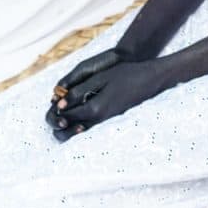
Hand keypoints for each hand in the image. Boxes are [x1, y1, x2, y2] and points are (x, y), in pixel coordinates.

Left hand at [45, 57, 168, 140]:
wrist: (151, 80)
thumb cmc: (126, 74)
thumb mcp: (101, 78)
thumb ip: (79, 91)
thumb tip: (58, 103)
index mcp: (95, 109)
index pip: (67, 114)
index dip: (57, 107)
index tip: (56, 98)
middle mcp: (100, 120)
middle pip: (70, 130)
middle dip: (59, 122)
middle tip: (56, 111)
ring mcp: (107, 122)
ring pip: (80, 133)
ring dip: (69, 127)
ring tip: (65, 115)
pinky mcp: (112, 121)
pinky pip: (90, 129)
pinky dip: (80, 125)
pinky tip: (80, 117)